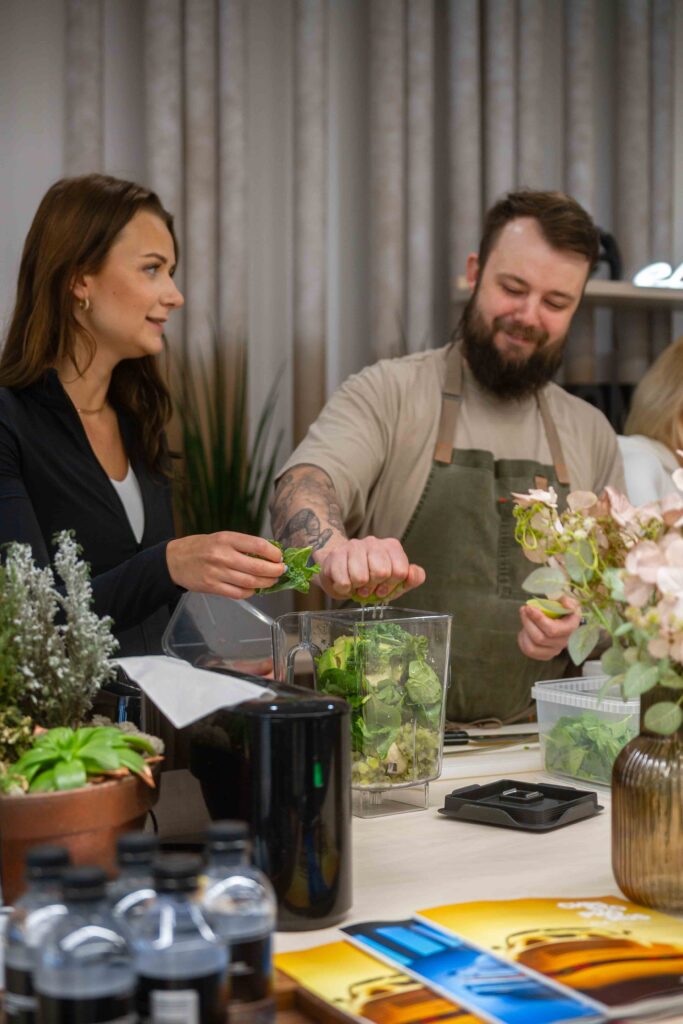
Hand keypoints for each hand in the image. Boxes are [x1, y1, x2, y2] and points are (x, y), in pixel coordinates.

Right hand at [166, 533, 284, 598]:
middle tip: (281, 571)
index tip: (280, 557)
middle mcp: (222, 555)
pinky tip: (254, 588)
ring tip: (272, 581)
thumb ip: (242, 545)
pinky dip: (250, 592)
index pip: (257, 545)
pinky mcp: (212, 587)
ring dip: (266, 583)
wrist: (174, 560)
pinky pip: (238, 593)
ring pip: (250, 583)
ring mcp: (217, 573)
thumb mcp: (221, 538)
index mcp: (226, 539)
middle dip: (274, 571)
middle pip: (257, 567)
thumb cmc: (201, 547)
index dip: (273, 553)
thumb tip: (268, 554)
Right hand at [314, 535, 425, 601]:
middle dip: (374, 587)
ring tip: (356, 585)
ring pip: (361, 578)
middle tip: (368, 588)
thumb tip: (413, 573)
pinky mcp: (335, 555)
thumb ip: (412, 578)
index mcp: (391, 546)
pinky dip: (344, 589)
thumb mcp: (395, 581)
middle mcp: (373, 542)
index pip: (400, 571)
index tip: (383, 588)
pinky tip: (345, 583)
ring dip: (358, 588)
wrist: (340, 569)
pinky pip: (343, 582)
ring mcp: (353, 546)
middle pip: (381, 573)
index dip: (391, 586)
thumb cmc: (371, 577)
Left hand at [517, 595, 580, 660]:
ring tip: (525, 619)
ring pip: (532, 647)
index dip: (538, 620)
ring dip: (525, 631)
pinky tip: (525, 630)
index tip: (530, 608)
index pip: (553, 630)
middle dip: (528, 622)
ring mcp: (554, 651)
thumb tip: (566, 604)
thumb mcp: (566, 600)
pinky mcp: (544, 655)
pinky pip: (528, 651)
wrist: (560, 619)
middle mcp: (563, 642)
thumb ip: (566, 600)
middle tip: (524, 609)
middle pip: (540, 638)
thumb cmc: (562, 609)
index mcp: (570, 628)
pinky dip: (523, 640)